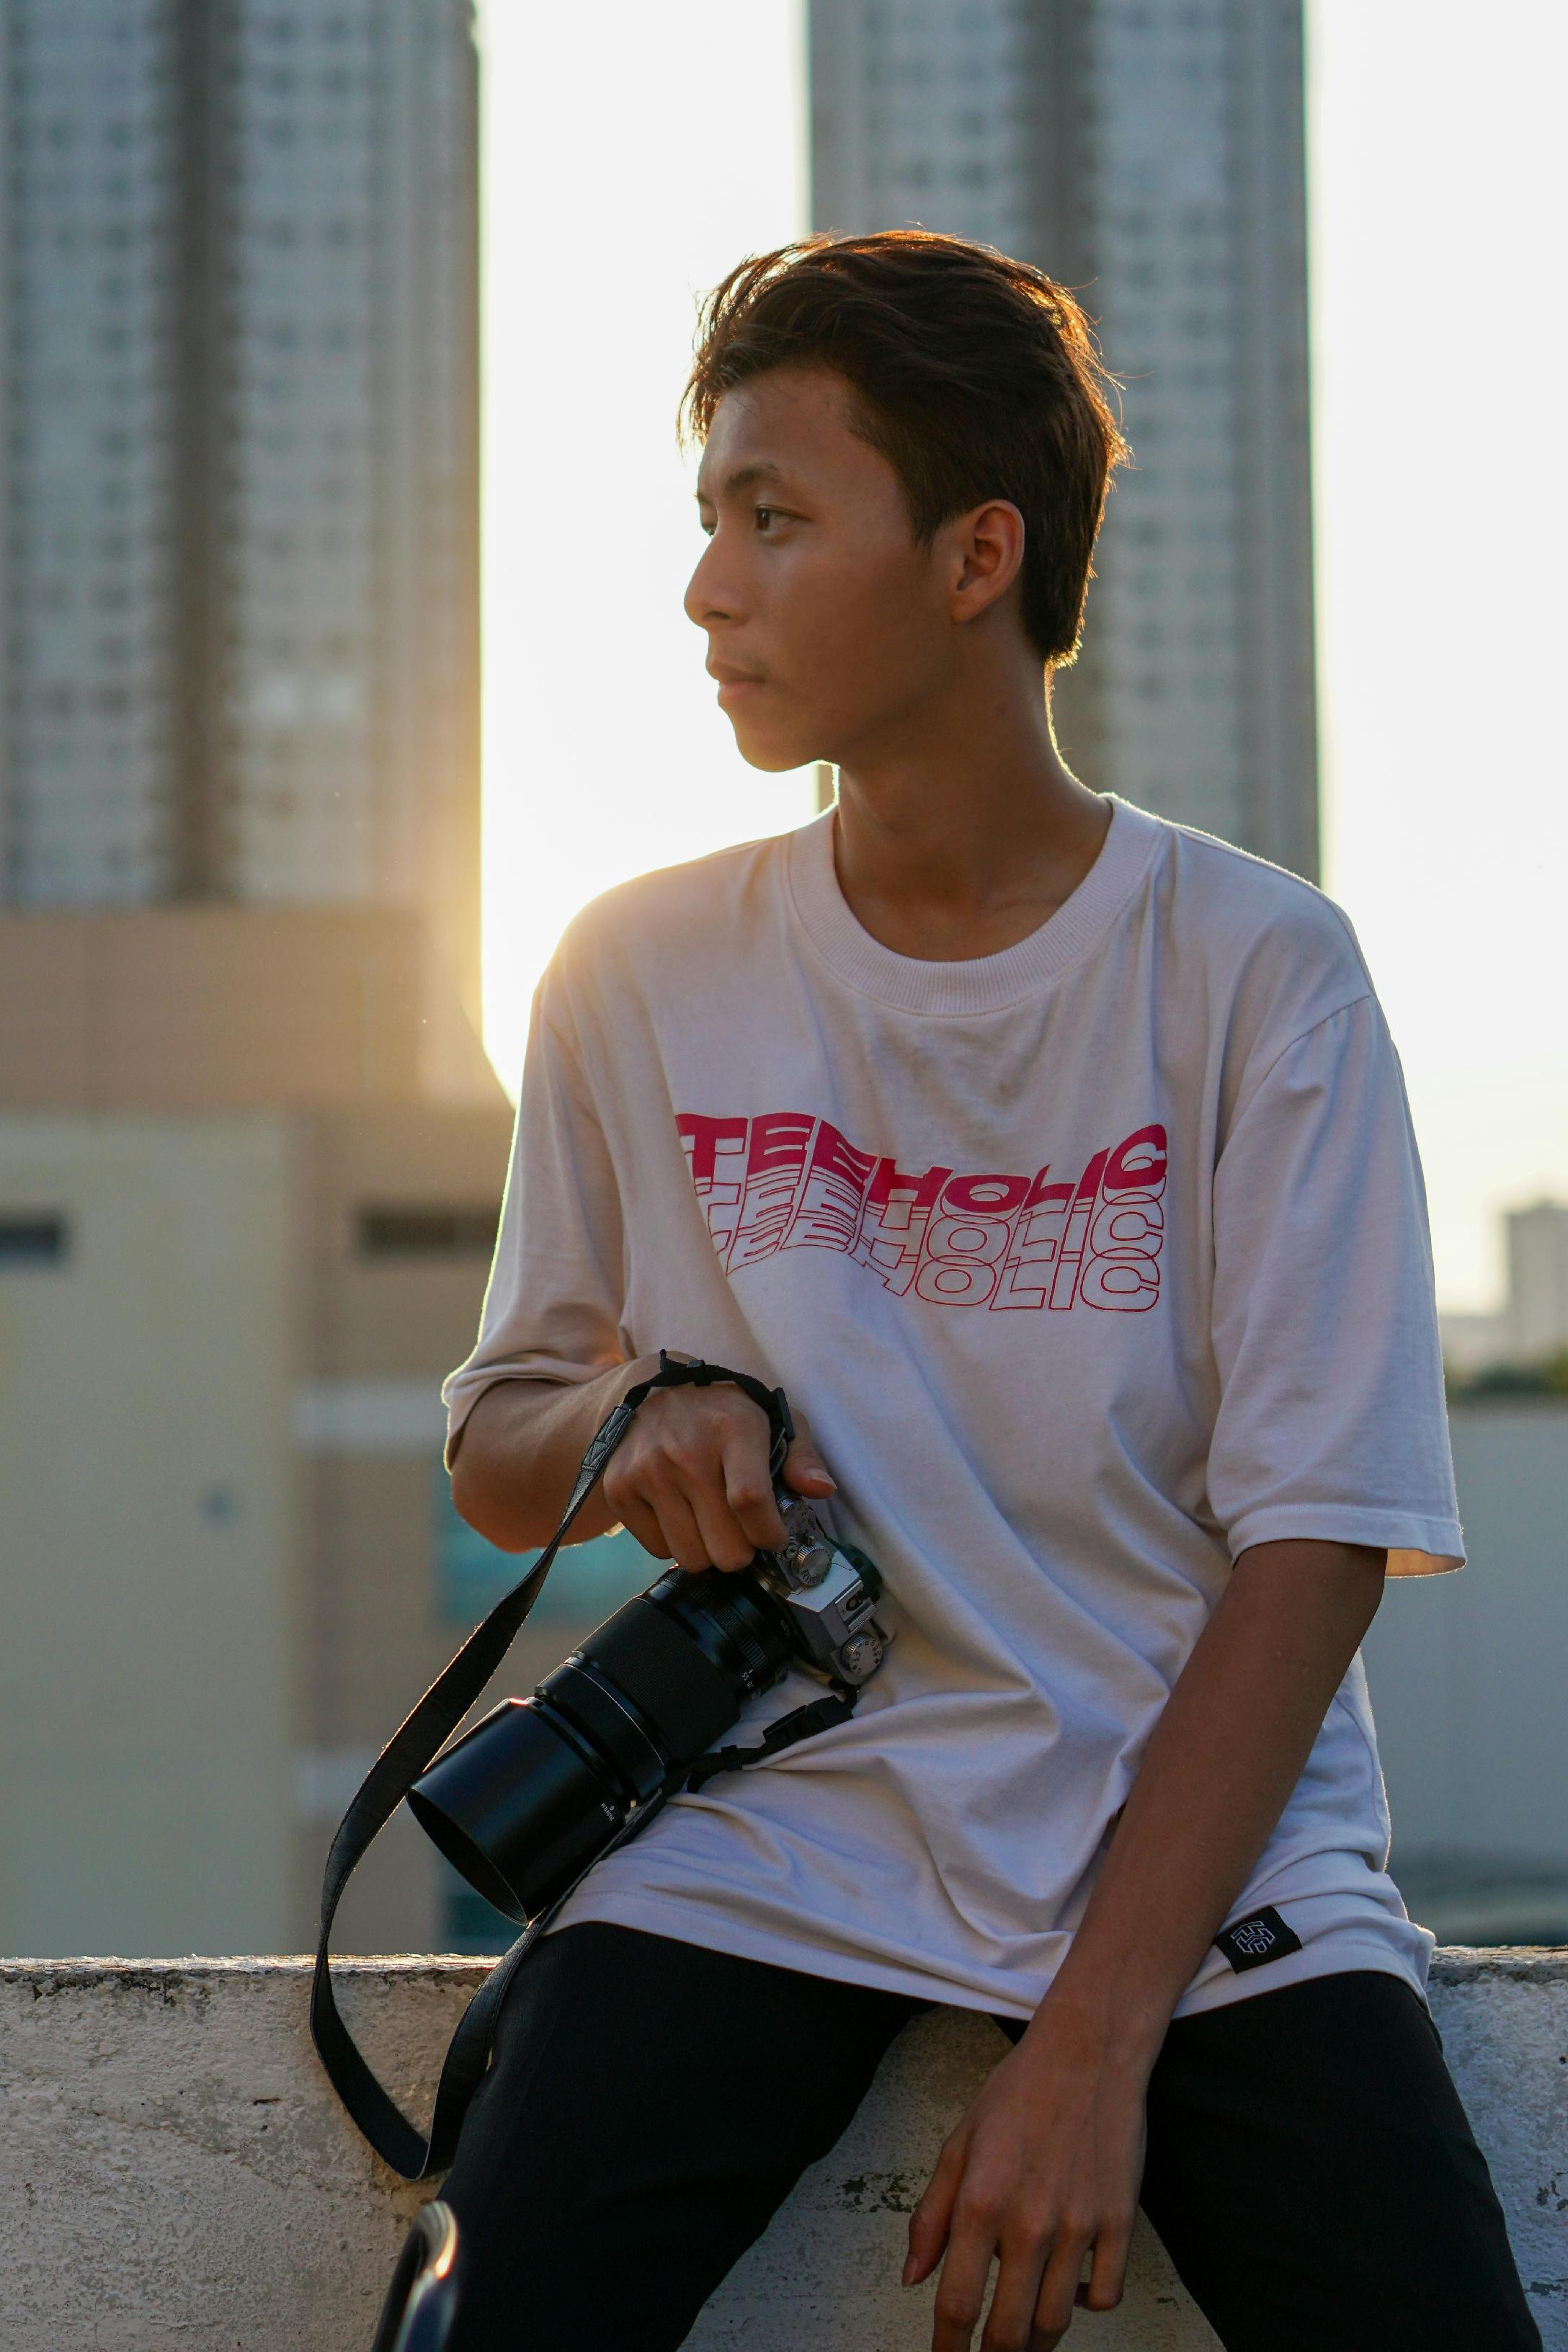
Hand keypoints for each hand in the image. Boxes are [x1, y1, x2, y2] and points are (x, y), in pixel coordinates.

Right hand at [601, 1365, 835, 1571]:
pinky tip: (680, 1513)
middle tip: (741, 1533)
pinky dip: (673, 1542)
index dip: (767, 1534)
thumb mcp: (772, 1418)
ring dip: (707, 1550)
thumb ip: (802, 1455)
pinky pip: (657, 1548)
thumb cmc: (722, 1412)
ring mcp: (649, 1471)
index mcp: (733, 1428)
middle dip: (741, 1552)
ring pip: (691, 1557)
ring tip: (711, 1523)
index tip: (773, 1537)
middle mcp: (687, 1451)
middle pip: (724, 1546)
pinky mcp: (620, 1488)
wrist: (652, 1392)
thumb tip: (821, 1490)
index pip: (750, 1501)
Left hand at [905, 1998, 1149, 2350]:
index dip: (948, 2348)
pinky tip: (1072, 2286)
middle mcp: (1030, 2221)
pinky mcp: (1120, 2222)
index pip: (959, 2304)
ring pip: (1058, 2322)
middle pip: (1011, 2332)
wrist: (1087, 2053)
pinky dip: (1087, 2304)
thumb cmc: (1018, 2093)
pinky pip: (1105, 2295)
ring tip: (1026, 2334)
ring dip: (1038, 2341)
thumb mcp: (959, 2143)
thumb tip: (913, 2277)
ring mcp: (1080, 2226)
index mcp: (981, 2202)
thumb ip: (932, 2215)